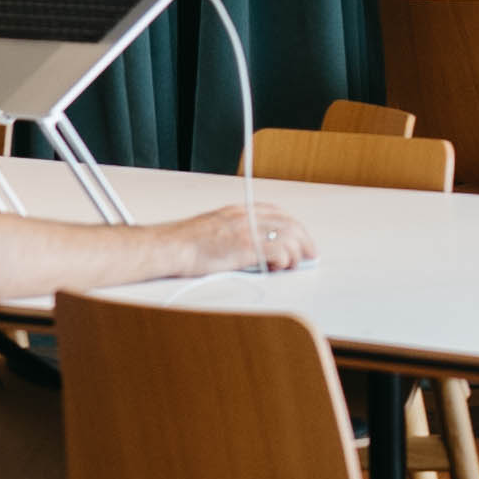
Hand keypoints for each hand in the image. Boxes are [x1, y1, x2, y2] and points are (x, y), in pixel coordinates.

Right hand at [188, 200, 317, 277]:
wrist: (169, 247)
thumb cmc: (185, 243)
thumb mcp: (214, 226)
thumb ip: (236, 229)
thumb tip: (255, 245)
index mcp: (239, 210)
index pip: (278, 212)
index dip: (294, 225)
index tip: (301, 237)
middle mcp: (246, 216)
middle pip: (289, 223)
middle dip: (304, 240)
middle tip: (310, 254)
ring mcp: (247, 231)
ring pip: (289, 237)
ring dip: (296, 253)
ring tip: (292, 265)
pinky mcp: (246, 248)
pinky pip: (279, 252)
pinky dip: (284, 261)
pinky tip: (278, 268)